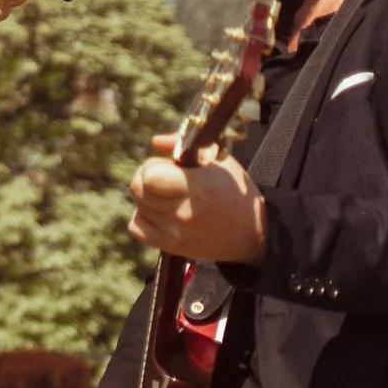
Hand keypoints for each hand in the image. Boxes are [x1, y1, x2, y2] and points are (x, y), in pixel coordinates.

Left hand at [126, 134, 266, 262]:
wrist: (251, 233)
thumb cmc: (234, 192)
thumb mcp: (220, 161)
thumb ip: (185, 146)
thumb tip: (156, 141)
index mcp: (199, 187)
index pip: (150, 176)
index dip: (153, 166)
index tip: (168, 166)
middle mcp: (184, 212)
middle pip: (138, 188)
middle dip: (147, 177)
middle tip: (166, 178)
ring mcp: (175, 232)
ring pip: (138, 205)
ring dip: (147, 197)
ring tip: (169, 195)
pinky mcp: (170, 246)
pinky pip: (136, 226)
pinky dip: (144, 217)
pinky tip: (161, 212)